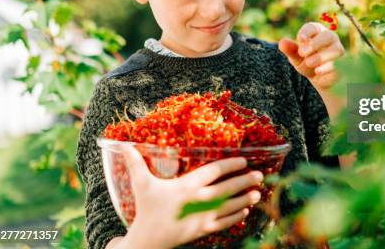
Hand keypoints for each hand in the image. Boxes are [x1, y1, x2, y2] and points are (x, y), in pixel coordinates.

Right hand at [112, 146, 262, 248]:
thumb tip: (125, 145)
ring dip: (245, 199)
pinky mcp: (204, 230)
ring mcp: (203, 216)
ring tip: (258, 192)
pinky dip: (236, 217)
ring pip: (229, 206)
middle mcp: (198, 200)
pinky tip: (246, 211)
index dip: (230, 165)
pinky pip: (224, 222)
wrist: (149, 240)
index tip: (243, 161)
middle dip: (244, 181)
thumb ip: (136, 164)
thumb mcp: (142, 185)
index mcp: (187, 186)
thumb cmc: (147, 209)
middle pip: (227, 188)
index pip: (213, 172)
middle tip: (260, 175)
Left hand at [278, 22, 344, 90]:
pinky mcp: (344, 64)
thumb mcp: (296, 57)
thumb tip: (282, 43)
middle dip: (315, 44)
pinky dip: (327, 67)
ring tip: (308, 63)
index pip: (313, 27)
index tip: (300, 39)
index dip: (307, 32)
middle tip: (302, 52)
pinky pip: (339, 63)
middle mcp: (330, 38)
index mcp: (317, 32)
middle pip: (327, 36)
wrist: (319, 78)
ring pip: (335, 49)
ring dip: (321, 56)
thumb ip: (290, 50)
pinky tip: (317, 71)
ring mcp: (339, 50)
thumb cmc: (307, 61)